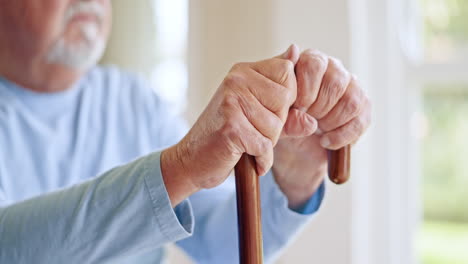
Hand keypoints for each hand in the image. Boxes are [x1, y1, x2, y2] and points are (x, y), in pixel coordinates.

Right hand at [161, 45, 315, 205]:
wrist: (191, 159)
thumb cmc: (228, 134)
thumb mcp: (258, 108)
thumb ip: (281, 88)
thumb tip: (298, 51)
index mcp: (244, 71)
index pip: (287, 71)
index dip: (286, 98)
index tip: (264, 111)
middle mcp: (236, 80)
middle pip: (285, 99)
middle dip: (277, 123)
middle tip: (252, 128)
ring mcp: (232, 102)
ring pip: (276, 126)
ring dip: (266, 142)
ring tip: (245, 141)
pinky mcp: (231, 127)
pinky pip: (265, 145)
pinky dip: (260, 158)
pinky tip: (244, 155)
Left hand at [273, 48, 371, 208]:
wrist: (293, 147)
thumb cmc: (282, 121)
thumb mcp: (275, 113)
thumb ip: (282, 99)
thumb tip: (296, 77)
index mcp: (309, 61)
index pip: (314, 64)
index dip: (305, 90)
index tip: (296, 108)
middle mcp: (334, 68)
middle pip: (335, 82)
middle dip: (318, 108)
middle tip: (305, 120)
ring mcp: (352, 87)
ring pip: (351, 100)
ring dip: (330, 122)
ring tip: (315, 131)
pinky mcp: (363, 108)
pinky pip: (360, 121)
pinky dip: (341, 136)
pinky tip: (325, 141)